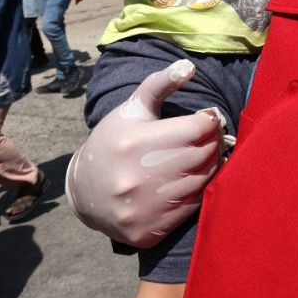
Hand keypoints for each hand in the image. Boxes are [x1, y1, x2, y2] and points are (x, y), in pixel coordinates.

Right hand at [66, 59, 224, 247]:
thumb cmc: (113, 142)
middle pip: (203, 154)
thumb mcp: (130, 109)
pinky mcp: (147, 232)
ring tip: (201, 156)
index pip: (197, 128)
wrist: (85, 193)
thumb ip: (158, 85)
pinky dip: (198, 192)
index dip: (209, 120)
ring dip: (209, 166)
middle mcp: (136, 178)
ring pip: (202, 181)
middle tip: (208, 138)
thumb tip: (189, 66)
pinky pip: (192, 207)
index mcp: (134, 143)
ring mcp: (142, 208)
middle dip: (212, 142)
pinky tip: (190, 179)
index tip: (207, 118)